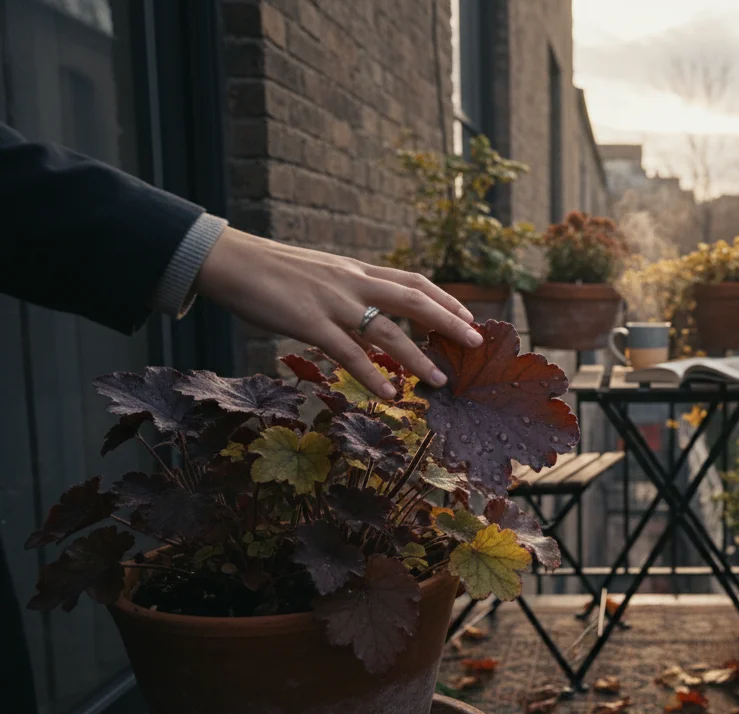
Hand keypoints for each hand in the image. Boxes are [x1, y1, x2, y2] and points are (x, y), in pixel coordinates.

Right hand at [195, 227, 482, 398]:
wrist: (228, 261)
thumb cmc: (270, 270)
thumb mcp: (319, 273)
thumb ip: (344, 289)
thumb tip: (363, 309)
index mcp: (356, 270)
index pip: (413, 280)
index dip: (444, 298)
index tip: (468, 315)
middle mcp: (352, 283)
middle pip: (413, 299)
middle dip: (448, 321)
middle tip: (475, 341)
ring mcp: (333, 303)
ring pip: (388, 331)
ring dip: (418, 357)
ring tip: (440, 380)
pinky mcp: (310, 323)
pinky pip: (350, 353)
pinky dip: (373, 375)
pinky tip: (391, 393)